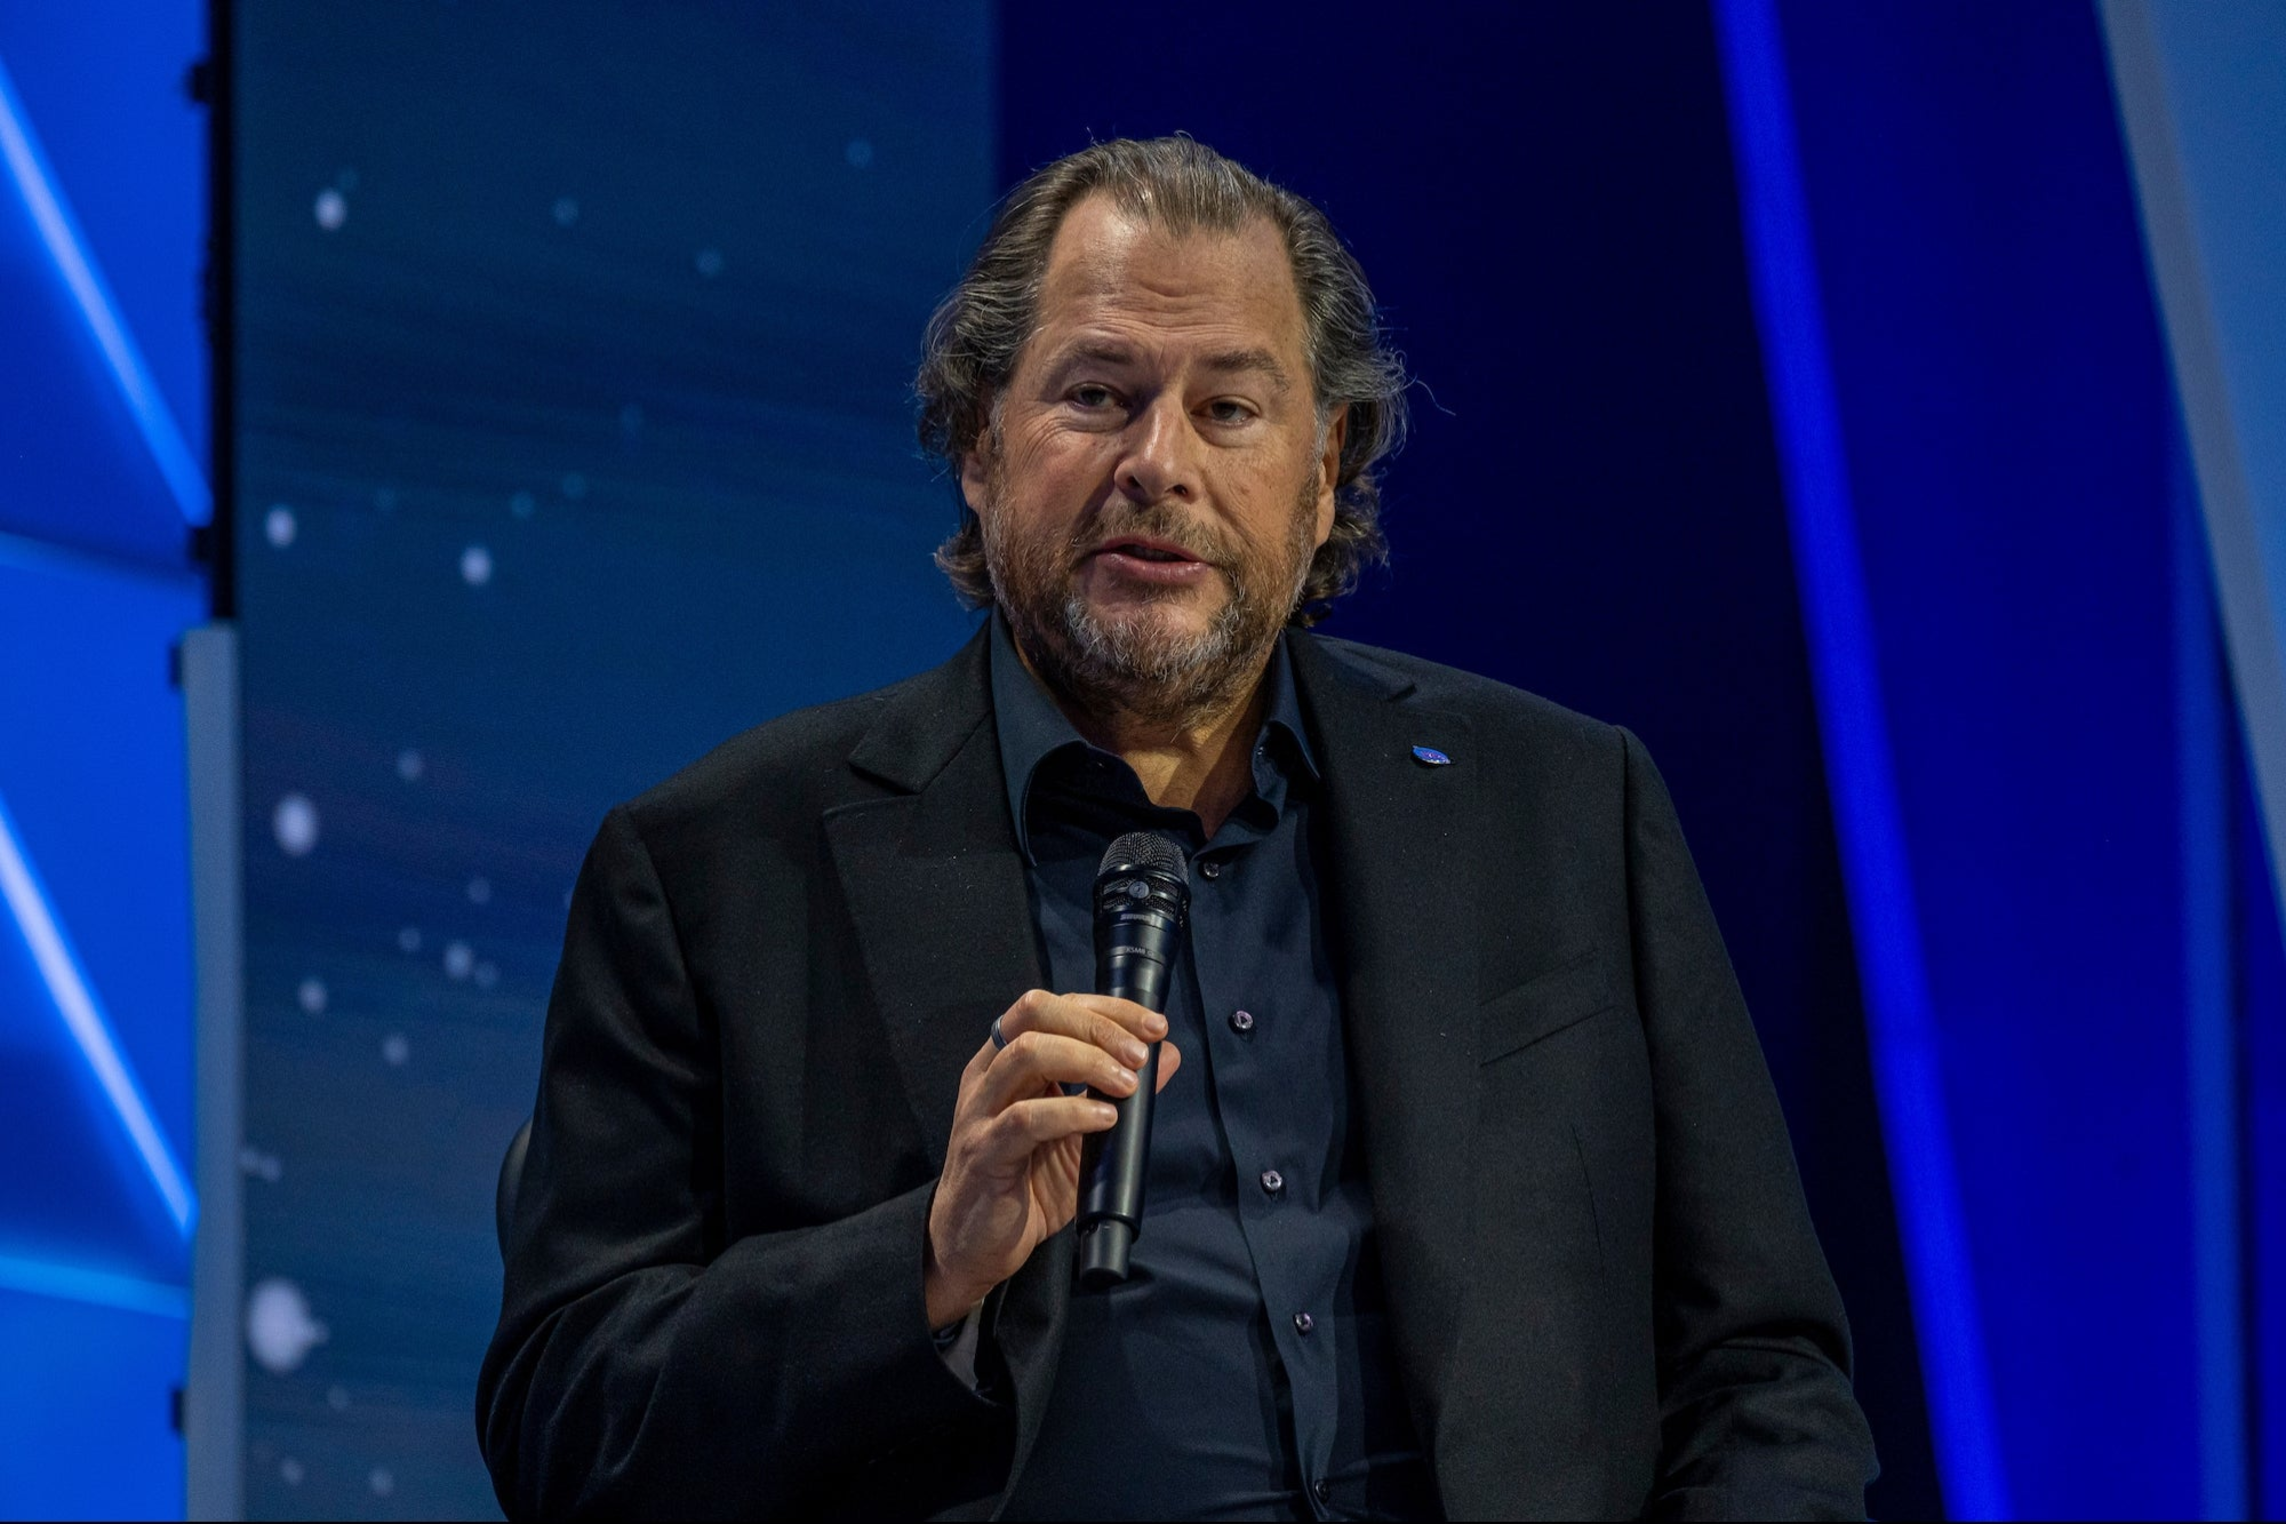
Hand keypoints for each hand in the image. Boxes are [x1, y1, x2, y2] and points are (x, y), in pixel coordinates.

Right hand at [924, 990, 1182, 1326]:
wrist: (975, 1246)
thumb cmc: (1026, 1184)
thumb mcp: (1081, 1132)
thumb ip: (1119, 1092)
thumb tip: (1168, 1055)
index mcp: (1006, 1060)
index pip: (1053, 1005)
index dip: (1107, 1008)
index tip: (1154, 1027)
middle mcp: (989, 1075)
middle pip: (1037, 1013)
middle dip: (1098, 1026)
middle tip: (1140, 1056)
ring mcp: (981, 1111)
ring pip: (1027, 1054)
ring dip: (1088, 1061)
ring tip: (1126, 1086)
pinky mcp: (984, 1153)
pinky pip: (1025, 1119)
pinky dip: (1071, 1112)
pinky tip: (1104, 1120)